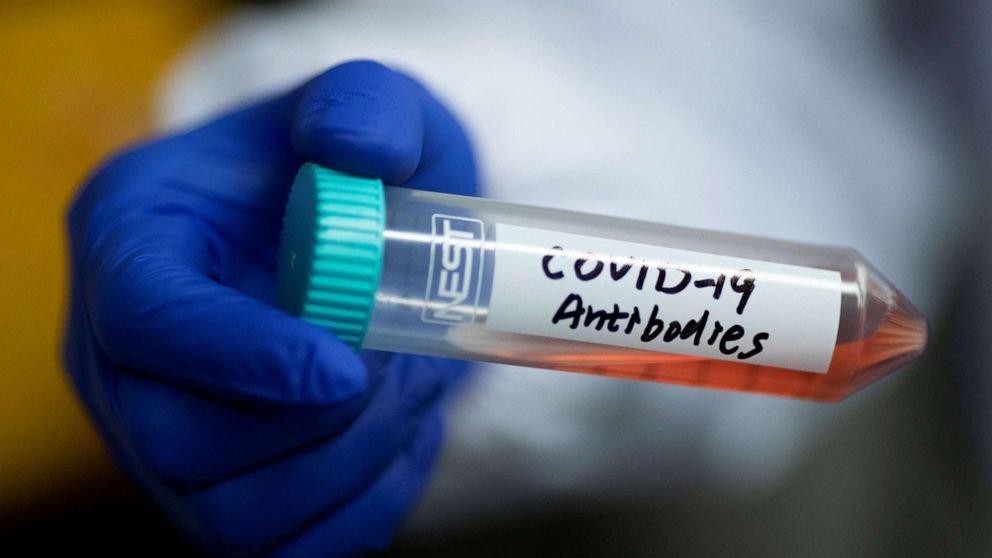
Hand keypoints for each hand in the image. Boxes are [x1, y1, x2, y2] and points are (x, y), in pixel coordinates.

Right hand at [64, 60, 476, 556]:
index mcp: (133, 240)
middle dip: (314, 422)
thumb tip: (353, 150)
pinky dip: (362, 510)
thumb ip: (366, 105)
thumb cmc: (352, 173)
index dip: (240, 357)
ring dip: (350, 465)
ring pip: (233, 515)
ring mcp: (162, 439)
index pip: (146, 321)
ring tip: (412, 392)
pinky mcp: (218, 495)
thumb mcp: (373, 109)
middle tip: (399, 368)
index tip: (345, 368)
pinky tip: (404, 440)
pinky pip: (280, 553)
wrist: (355, 238)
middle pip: (177, 440)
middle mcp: (123, 356)